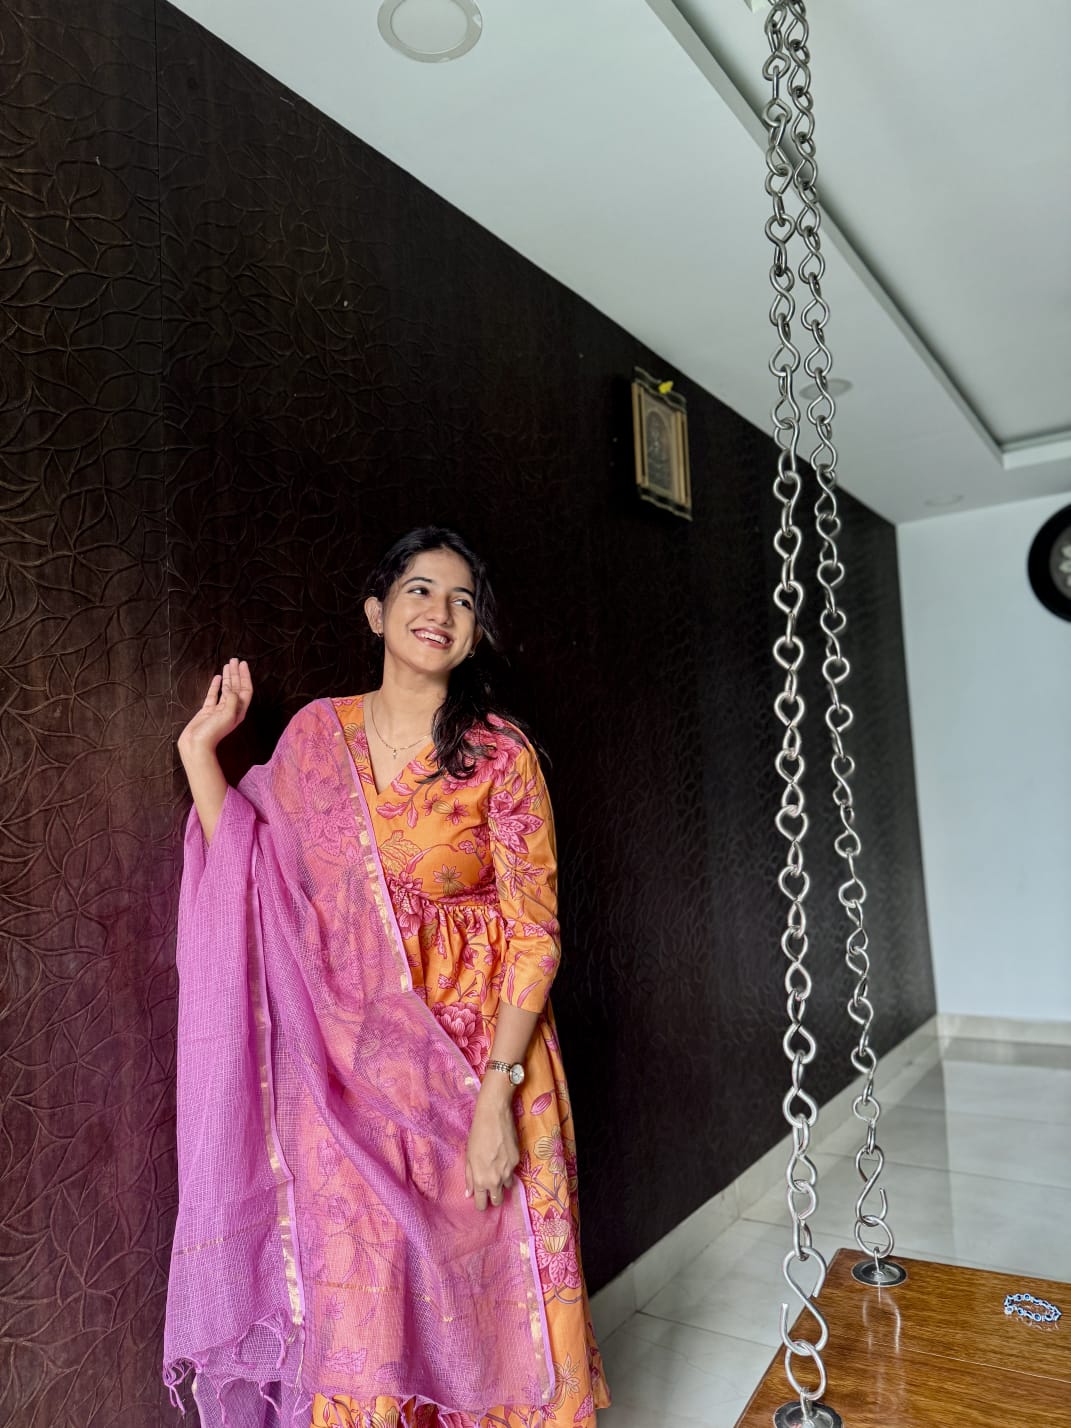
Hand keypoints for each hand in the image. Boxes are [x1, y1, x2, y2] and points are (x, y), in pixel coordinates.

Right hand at [177, 658, 253, 760]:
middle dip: (236, 673)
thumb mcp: (228, 715)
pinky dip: (216, 685)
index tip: (243, 664)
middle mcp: (231, 709)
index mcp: (239, 710)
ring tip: (227, 664)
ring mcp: (219, 709)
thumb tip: (230, 687)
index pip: (245, 689)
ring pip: (226, 689)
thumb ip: (232, 699)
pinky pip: (213, 695)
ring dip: (228, 676)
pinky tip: (217, 677)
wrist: (196, 745)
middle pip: (237, 687)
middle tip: (235, 660)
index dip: (245, 676)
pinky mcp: (208, 710)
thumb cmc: (213, 732)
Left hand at [465, 1083, 519, 1211]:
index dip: (481, 1204)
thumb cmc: (477, 1135)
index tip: (480, 1200)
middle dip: (494, 1197)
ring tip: (497, 1169)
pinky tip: (503, 1155)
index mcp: (481, 1180)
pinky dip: (508, 1168)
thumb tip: (469, 1193)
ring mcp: (509, 1171)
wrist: (494, 1116)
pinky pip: (513, 1171)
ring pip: (508, 1187)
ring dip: (502, 1183)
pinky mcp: (518, 1161)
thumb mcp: (468, 1157)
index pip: (482, 1204)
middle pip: (498, 1201)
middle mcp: (496, 1179)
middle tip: (490, 1188)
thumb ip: (469, 1177)